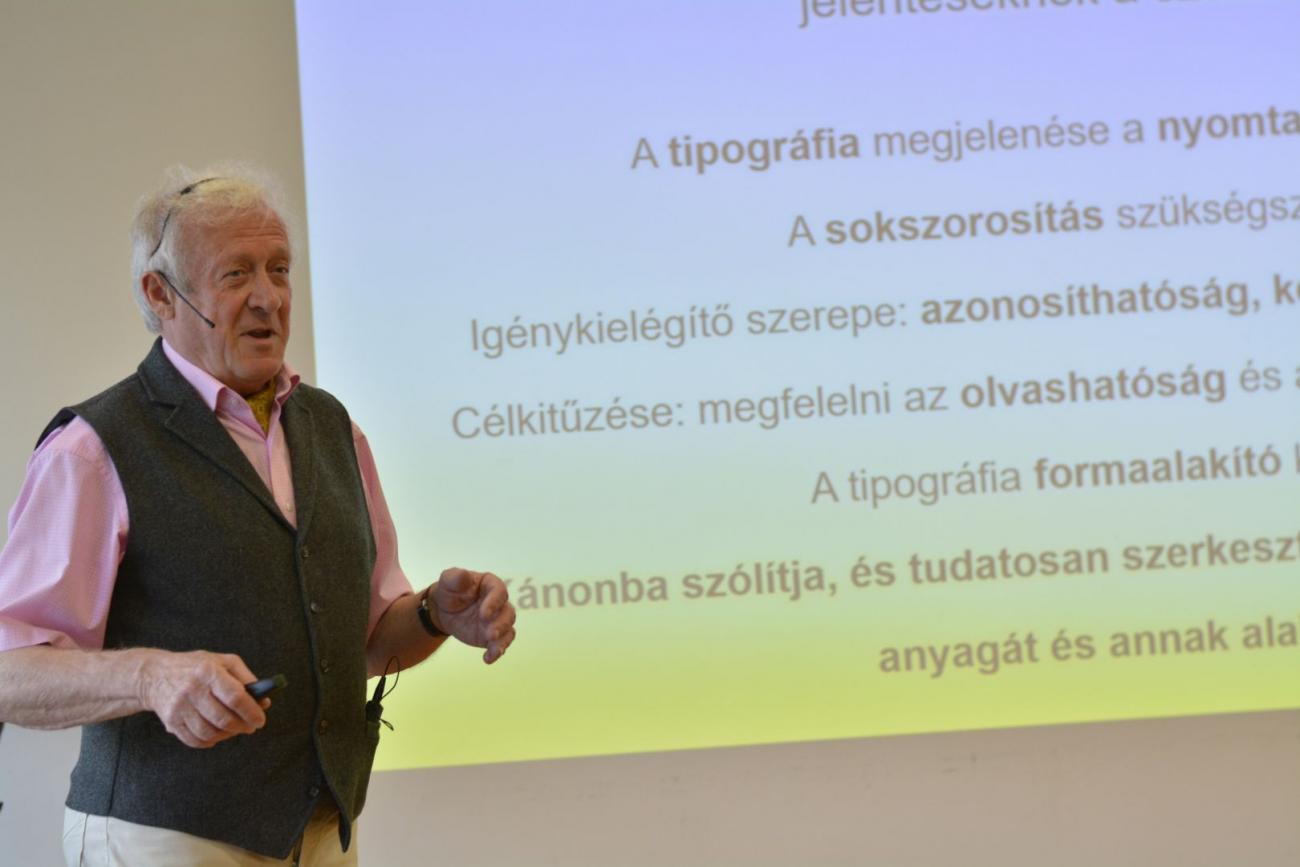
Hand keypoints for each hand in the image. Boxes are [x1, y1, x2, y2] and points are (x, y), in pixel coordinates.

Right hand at [137, 649, 267, 748]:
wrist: (155, 675)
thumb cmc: (196, 667)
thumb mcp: (223, 661)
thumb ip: (246, 678)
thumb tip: (264, 701)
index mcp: (209, 671)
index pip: (235, 697)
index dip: (251, 711)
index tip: (260, 720)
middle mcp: (192, 689)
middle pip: (223, 718)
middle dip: (242, 727)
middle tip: (250, 727)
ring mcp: (179, 707)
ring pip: (209, 732)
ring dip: (227, 735)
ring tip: (234, 729)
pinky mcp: (170, 721)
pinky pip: (194, 740)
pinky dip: (209, 741)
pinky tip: (216, 734)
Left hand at [429, 568, 516, 663]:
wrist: (445, 610)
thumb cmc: (450, 590)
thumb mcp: (448, 581)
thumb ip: (455, 577)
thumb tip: (463, 575)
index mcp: (491, 585)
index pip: (499, 592)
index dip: (494, 603)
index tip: (484, 615)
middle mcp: (499, 603)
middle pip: (508, 613)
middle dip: (500, 625)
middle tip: (490, 634)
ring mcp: (498, 620)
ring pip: (508, 630)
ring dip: (502, 640)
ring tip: (493, 650)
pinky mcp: (493, 636)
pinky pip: (501, 644)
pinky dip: (496, 652)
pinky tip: (487, 659)